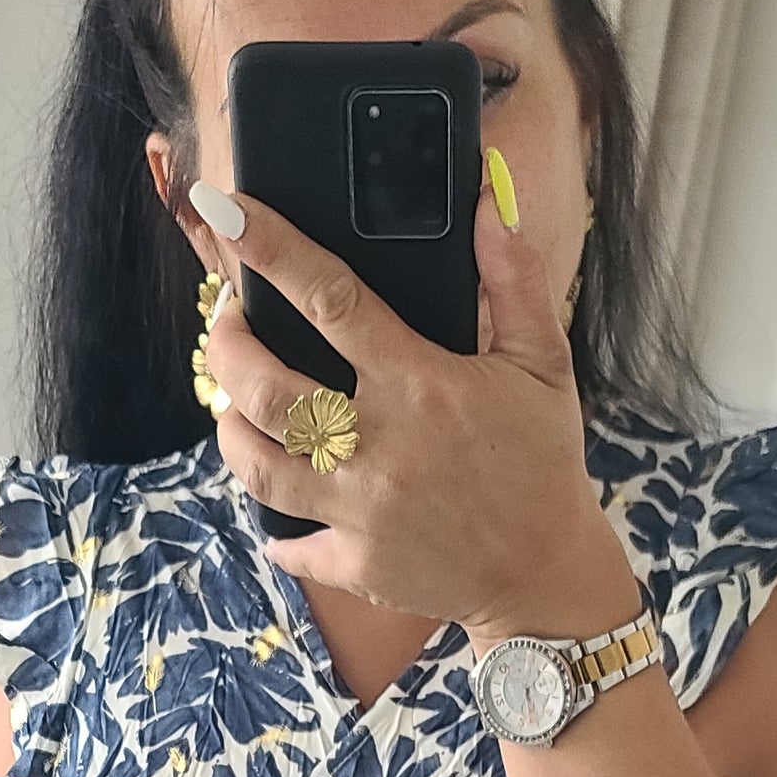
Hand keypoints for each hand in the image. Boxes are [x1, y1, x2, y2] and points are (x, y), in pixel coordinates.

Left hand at [198, 180, 641, 645]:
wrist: (547, 575)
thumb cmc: (542, 462)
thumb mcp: (543, 362)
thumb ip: (514, 279)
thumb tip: (483, 201)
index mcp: (418, 385)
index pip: (329, 300)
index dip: (272, 251)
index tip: (230, 214)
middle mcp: (377, 446)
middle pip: (266, 388)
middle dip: (228, 346)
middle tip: (230, 324)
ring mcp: (360, 511)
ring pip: (257, 464)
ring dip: (230, 425)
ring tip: (236, 400)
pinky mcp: (355, 562)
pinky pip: (288, 544)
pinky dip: (271, 524)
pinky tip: (278, 494)